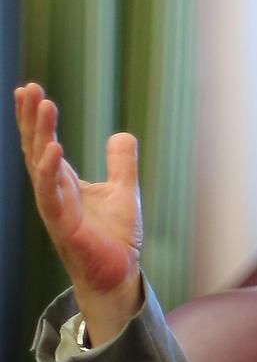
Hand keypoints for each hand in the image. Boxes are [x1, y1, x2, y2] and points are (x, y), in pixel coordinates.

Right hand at [14, 82, 143, 337]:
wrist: (118, 272)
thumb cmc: (114, 236)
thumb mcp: (123, 190)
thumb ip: (121, 163)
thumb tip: (121, 134)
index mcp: (63, 182)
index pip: (43, 143)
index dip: (36, 118)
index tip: (30, 89)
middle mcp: (54, 191)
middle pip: (36, 148)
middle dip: (31, 119)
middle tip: (27, 88)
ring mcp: (55, 208)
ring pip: (41, 165)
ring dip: (41, 134)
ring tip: (43, 105)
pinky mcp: (63, 225)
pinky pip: (52, 194)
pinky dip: (50, 171)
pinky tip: (53, 148)